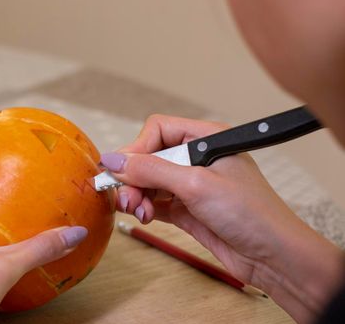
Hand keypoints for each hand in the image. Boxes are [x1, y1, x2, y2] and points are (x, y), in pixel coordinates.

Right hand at [100, 115, 343, 323]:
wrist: (273, 257)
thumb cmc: (250, 213)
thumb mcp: (196, 185)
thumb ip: (151, 170)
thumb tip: (113, 160)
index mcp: (206, 139)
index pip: (159, 130)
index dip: (137, 148)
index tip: (121, 171)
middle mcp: (197, 158)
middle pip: (150, 158)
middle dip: (134, 178)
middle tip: (127, 199)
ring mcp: (191, 184)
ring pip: (150, 181)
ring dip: (138, 196)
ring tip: (139, 212)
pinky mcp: (188, 208)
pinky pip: (156, 201)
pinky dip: (145, 208)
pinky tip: (144, 217)